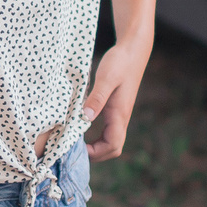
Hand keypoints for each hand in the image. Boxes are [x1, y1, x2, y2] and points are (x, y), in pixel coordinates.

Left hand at [82, 40, 148, 161]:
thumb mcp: (106, 79)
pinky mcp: (115, 109)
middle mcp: (121, 118)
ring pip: (111, 141)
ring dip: (96, 147)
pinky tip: (81, 129)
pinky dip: (96, 137)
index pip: (112, 145)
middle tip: (74, 149)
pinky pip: (108, 131)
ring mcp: (119, 115)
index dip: (96, 152)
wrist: (132, 51)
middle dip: (95, 155)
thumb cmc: (119, 63)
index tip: (76, 147)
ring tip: (75, 142)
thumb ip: (96, 98)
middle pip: (113, 148)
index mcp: (119, 114)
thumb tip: (85, 118)